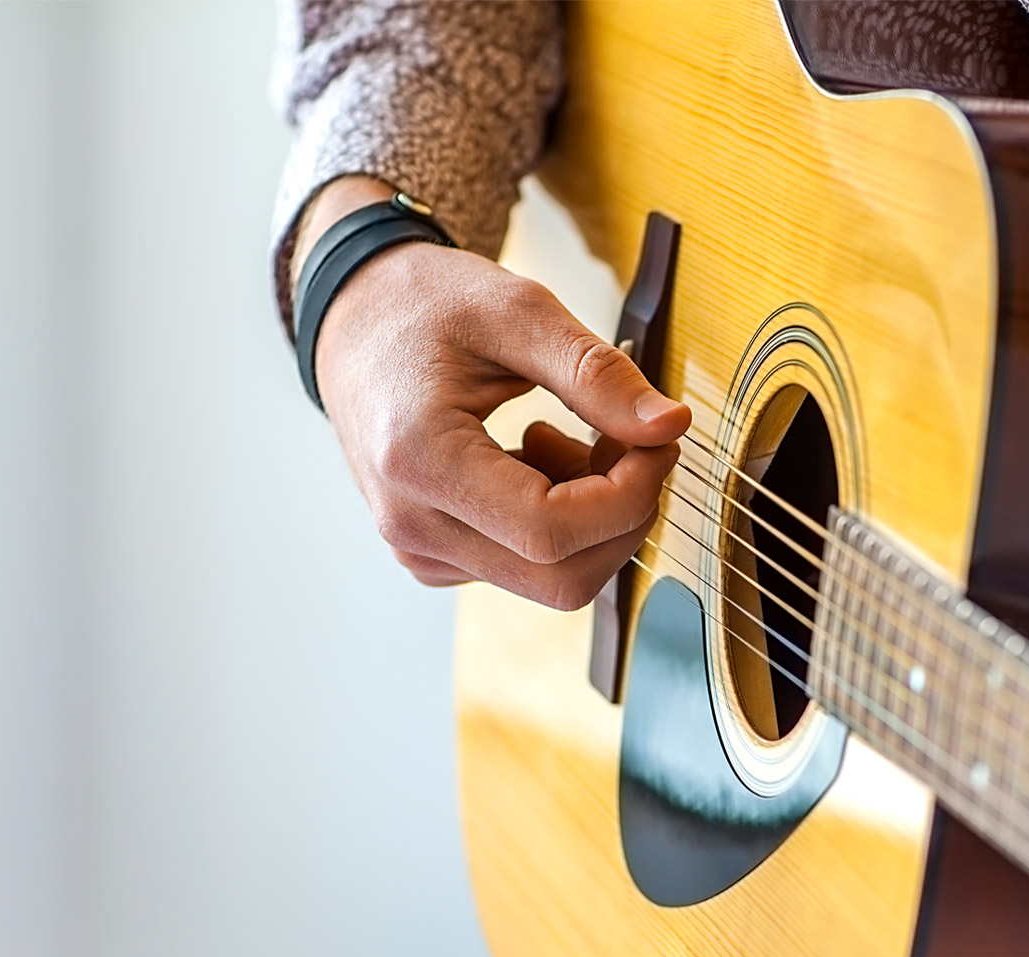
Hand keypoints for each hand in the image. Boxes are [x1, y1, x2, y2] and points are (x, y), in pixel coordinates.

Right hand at [297, 176, 689, 608]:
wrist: (357, 317)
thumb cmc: (426, 304)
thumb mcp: (518, 312)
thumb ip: (597, 375)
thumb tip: (671, 427)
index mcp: (418, 461)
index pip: (552, 529)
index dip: (629, 494)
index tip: (658, 439)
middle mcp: (411, 524)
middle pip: (561, 576)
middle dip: (624, 514)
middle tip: (633, 440)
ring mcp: (420, 549)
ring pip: (552, 579)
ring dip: (595, 517)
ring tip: (574, 436)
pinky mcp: (436, 556)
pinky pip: (527, 567)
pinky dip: (563, 522)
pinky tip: (542, 461)